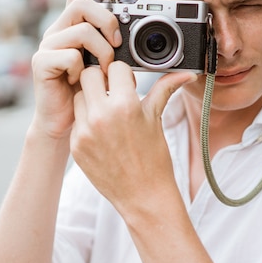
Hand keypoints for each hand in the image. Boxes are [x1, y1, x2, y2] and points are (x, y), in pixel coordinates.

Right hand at [30, 0, 121, 139]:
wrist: (65, 123)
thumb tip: (142, 29)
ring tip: (104, 70)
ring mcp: (47, 46)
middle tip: (118, 43)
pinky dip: (82, 70)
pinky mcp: (41, 64)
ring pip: (81, 30)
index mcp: (72, 26)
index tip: (118, 0)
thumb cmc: (89, 93)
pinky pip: (69, 56)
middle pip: (81, 3)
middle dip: (107, 20)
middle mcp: (57, 31)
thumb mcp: (106, 63)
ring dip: (102, 50)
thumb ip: (116, 44)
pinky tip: (80, 82)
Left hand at [70, 61, 196, 211]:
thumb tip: (186, 73)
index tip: (126, 83)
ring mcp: (85, 131)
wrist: (143, 195)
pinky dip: (86, 121)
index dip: (121, 73)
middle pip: (88, 74)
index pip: (113, 67)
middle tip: (111, 92)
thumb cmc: (154, 158)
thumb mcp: (156, 119)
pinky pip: (75, 120)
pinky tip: (101, 133)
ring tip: (107, 114)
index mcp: (125, 105)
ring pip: (78, 96)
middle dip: (101, 79)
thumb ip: (165, 89)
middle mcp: (101, 116)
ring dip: (90, 99)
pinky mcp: (76, 145)